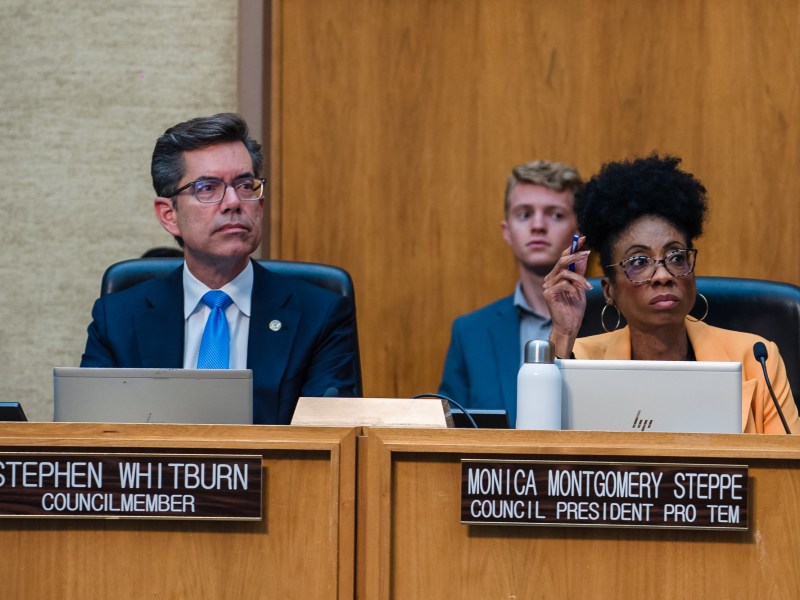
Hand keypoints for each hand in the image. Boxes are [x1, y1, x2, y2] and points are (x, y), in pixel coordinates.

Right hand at [543, 236, 591, 355]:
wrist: (569, 325)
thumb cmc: (574, 308)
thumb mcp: (580, 286)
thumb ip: (579, 272)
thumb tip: (583, 255)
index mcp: (556, 276)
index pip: (563, 257)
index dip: (572, 247)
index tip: (582, 238)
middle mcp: (550, 279)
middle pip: (562, 261)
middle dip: (575, 256)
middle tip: (587, 253)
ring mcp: (547, 286)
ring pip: (564, 272)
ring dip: (579, 278)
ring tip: (587, 287)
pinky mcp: (548, 294)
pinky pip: (563, 284)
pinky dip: (574, 288)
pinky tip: (579, 295)